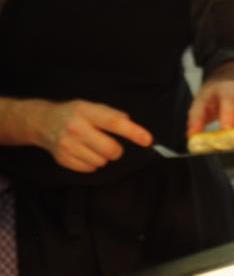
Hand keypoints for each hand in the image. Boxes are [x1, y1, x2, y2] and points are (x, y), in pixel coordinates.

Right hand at [37, 100, 151, 172]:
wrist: (43, 123)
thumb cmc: (74, 114)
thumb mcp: (91, 106)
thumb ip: (111, 114)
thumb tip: (130, 124)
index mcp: (86, 112)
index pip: (114, 123)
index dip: (133, 132)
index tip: (148, 140)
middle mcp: (76, 128)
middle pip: (110, 149)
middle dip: (116, 150)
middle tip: (110, 144)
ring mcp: (68, 146)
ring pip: (101, 162)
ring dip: (103, 157)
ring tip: (92, 146)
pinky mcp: (64, 160)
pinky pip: (90, 169)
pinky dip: (92, 163)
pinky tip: (84, 152)